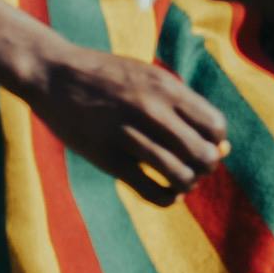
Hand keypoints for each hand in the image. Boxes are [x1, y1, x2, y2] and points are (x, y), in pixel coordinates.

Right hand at [27, 35, 231, 201]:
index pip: (215, 126)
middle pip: (204, 154)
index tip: (202, 144)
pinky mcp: (107, 158)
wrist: (52, 73)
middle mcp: (152, 110)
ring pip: (181, 176)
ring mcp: (128, 135)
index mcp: (166, 87)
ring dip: (186, 185)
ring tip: (178, 182)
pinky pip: (151, 191)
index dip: (215, 141)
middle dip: (205, 166)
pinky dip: (166, 199)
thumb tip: (221, 146)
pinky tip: (164, 192)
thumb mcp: (146, 78)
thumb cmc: (105, 77)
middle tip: (193, 166)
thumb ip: (181, 105)